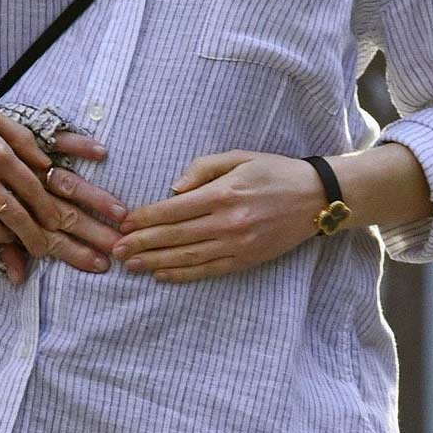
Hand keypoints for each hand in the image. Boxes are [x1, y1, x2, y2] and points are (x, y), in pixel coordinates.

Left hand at [113, 151, 326, 281]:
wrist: (316, 198)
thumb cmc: (275, 171)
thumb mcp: (240, 157)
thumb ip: (203, 169)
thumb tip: (173, 189)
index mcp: (223, 193)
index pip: (173, 210)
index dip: (145, 218)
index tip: (124, 224)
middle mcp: (228, 222)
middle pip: (174, 236)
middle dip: (141, 243)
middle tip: (115, 250)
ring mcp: (237, 244)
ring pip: (187, 257)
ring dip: (154, 262)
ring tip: (131, 265)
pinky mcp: (245, 260)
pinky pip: (207, 271)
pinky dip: (182, 275)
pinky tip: (161, 275)